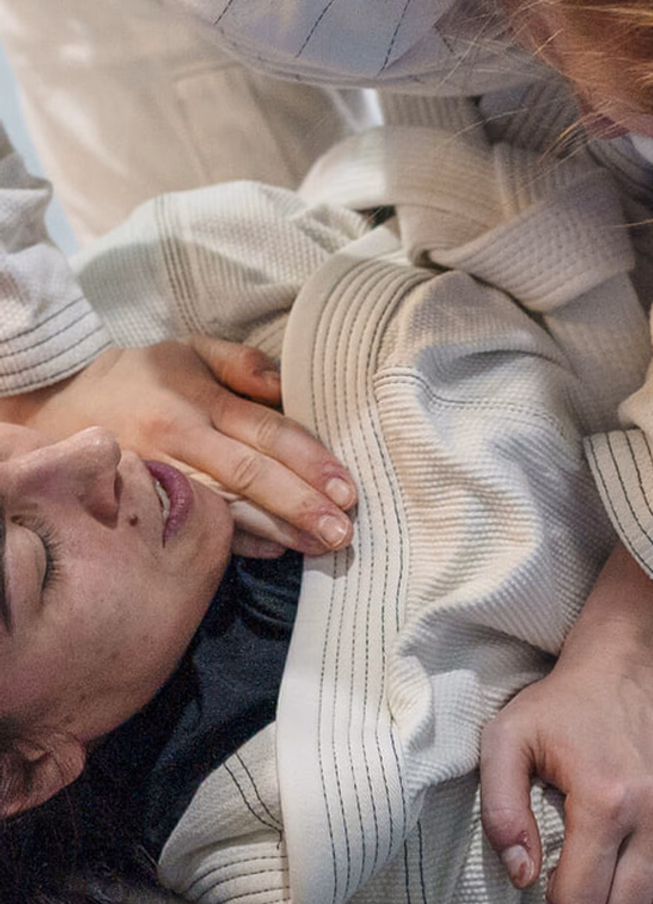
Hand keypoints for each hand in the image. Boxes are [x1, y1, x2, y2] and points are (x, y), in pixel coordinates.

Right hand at [0, 337, 354, 556]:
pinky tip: (271, 551)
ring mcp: (159, 480)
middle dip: (299, 506)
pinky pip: (193, 528)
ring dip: (276, 532)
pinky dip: (234, 544)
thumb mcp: (186, 351)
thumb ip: (240, 363)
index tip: (345, 488)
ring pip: (227, 511)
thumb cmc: (137, 378)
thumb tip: (286, 384)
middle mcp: (178, 442)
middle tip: (341, 532)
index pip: (263, 433)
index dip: (308, 461)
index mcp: (194, 402)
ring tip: (318, 548)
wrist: (56, 408)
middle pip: (249, 478)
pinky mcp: (143, 507)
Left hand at [480, 546, 652, 903]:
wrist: (641, 656)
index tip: (561, 873)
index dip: (563, 897)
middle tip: (595, 868)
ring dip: (645, 901)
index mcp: (602, 801)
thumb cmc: (569, 700)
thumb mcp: (509, 738)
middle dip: (602, 902)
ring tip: (630, 868)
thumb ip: (501, 811)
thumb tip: (524, 876)